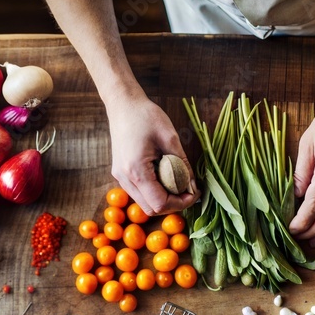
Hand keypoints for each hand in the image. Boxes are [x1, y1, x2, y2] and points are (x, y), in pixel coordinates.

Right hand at [107, 97, 197, 214]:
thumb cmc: (145, 116)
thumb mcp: (170, 137)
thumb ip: (182, 164)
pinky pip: (140, 193)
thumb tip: (192, 185)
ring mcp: (120, 178)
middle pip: (151, 209)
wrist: (122, 104)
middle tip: (189, 190)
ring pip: (145, 204)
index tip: (194, 192)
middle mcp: (125, 179)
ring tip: (179, 183)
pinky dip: (155, 192)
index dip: (180, 203)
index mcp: (136, 170)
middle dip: (173, 204)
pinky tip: (166, 178)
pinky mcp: (121, 174)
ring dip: (164, 199)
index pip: (160, 203)